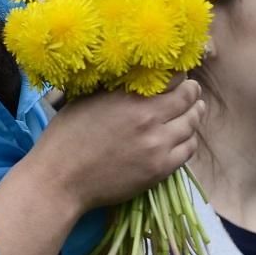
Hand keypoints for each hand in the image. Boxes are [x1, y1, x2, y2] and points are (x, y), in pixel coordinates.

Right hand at [28, 77, 204, 215]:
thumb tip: (134, 75)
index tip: (176, 76)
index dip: (177, 75)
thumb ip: (116, 88)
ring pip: (192, 125)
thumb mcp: (88, 99)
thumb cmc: (66, 136)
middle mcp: (149, 119)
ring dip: (195, 115)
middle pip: (188, 99)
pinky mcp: (160, 170)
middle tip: (191, 90)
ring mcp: (158, 146)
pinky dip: (189, 140)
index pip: (172, 78)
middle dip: (191, 92)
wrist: (60, 179)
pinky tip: (184, 137)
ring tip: (194, 111)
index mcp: (130, 98)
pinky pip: (188, 150)